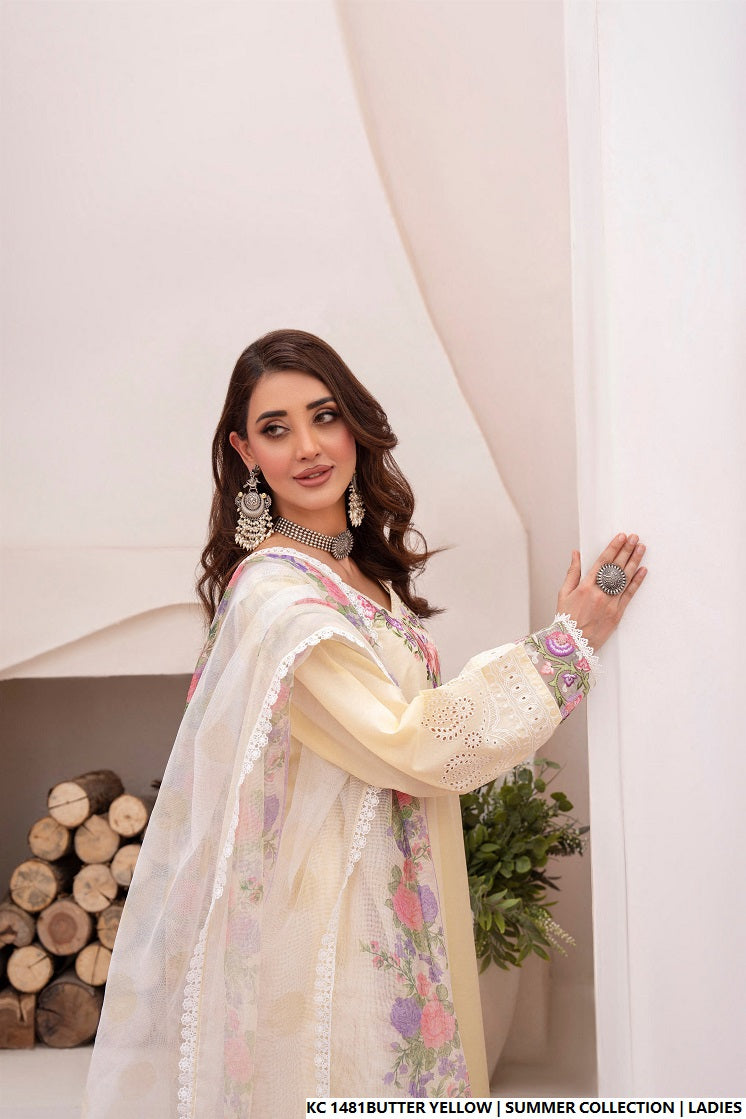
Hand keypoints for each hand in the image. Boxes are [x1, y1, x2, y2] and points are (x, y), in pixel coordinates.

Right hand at [557, 533, 647, 650]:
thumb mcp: (563, 594)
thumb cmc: (566, 620)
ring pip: (625, 578)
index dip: (613, 548)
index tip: (621, 537)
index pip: (602, 562)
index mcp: (585, 587)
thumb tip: (576, 554)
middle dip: (626, 550)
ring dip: (634, 561)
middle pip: (616, 567)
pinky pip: (629, 594)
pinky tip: (643, 570)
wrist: (572, 644)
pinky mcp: (617, 614)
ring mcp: (610, 604)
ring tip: (641, 548)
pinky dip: (637, 581)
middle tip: (634, 537)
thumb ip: (572, 573)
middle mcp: (599, 593)